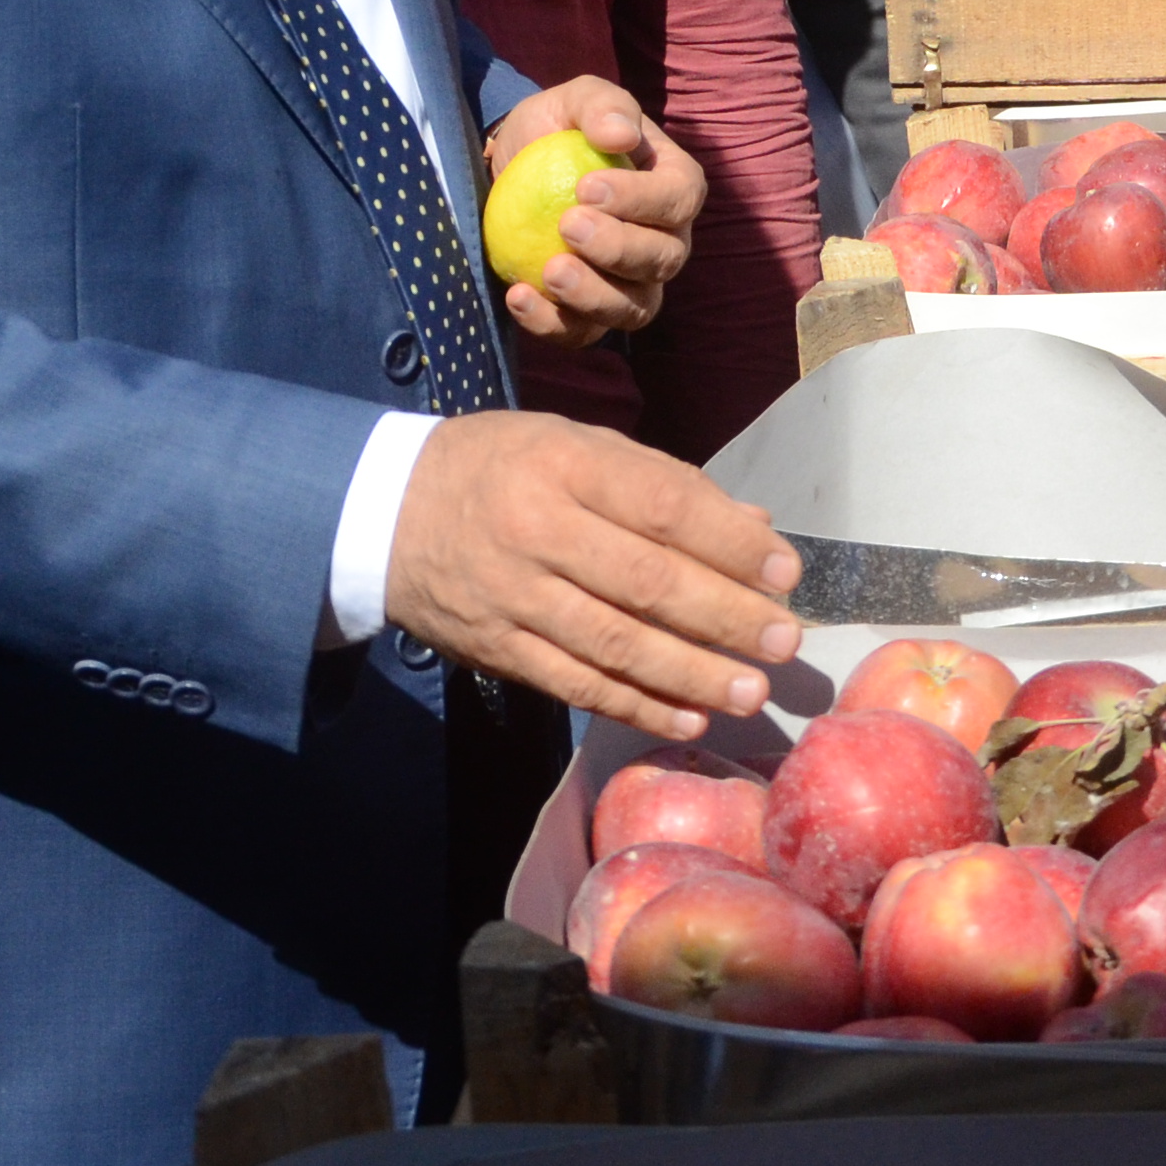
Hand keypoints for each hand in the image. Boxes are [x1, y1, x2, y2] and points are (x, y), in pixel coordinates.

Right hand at [386, 410, 805, 738]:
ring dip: (692, 674)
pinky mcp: (496, 648)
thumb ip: (661, 483)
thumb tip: (753, 524)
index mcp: (563, 463)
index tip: (785, 571)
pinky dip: (636, 706)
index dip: (730, 543)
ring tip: (751, 692)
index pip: (662, 505)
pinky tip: (688, 719)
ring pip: (614, 644)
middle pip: (646, 581)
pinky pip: (575, 685)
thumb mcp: (573, 445)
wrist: (381, 511)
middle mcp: (536, 528)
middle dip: (725, 616)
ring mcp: (512, 595)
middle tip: (785, 641)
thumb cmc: (501, 468)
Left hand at [484, 77, 703, 349]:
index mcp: (674, 187)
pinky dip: (552, 323)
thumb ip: (602, 105)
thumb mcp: (575, 101)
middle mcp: (665, 243)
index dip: (641, 200)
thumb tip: (622, 135)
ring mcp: (631, 285)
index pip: (679, 199)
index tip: (586, 189)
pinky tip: (519, 297)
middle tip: (567, 225)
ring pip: (634, 309)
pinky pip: (583, 334)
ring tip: (551, 271)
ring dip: (595, 296)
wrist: (510, 171)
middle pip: (663, 260)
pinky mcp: (588, 315)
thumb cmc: (556, 132)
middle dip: (618, 248)